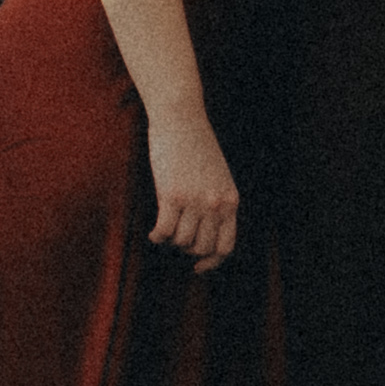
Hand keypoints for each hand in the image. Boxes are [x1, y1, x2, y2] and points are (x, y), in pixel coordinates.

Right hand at [141, 120, 244, 264]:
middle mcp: (215, 204)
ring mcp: (195, 200)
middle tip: (176, 240)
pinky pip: (164, 231)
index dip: (212, 262)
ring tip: (164, 230)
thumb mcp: (218, 176)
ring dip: (171, 240)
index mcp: (230, 200)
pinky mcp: (172, 195)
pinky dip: (157, 236)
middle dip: (187, 250)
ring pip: (182, 241)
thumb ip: (217, 202)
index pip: (226, 246)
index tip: (198, 266)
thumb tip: (204, 232)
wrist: (182, 119)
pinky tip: (153, 232)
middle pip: (202, 248)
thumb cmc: (196, 145)